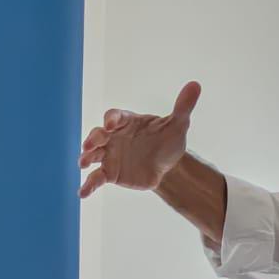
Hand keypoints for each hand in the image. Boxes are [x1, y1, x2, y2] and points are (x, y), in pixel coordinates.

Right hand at [78, 81, 200, 198]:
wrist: (167, 164)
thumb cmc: (168, 139)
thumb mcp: (178, 124)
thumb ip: (183, 107)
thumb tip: (196, 85)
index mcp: (126, 121)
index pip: (114, 116)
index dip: (111, 119)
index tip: (112, 123)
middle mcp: (114, 137)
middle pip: (98, 134)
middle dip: (93, 138)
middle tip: (90, 144)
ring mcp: (110, 155)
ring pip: (93, 154)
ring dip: (86, 157)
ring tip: (83, 163)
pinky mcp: (111, 173)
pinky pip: (96, 178)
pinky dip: (88, 185)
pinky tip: (82, 193)